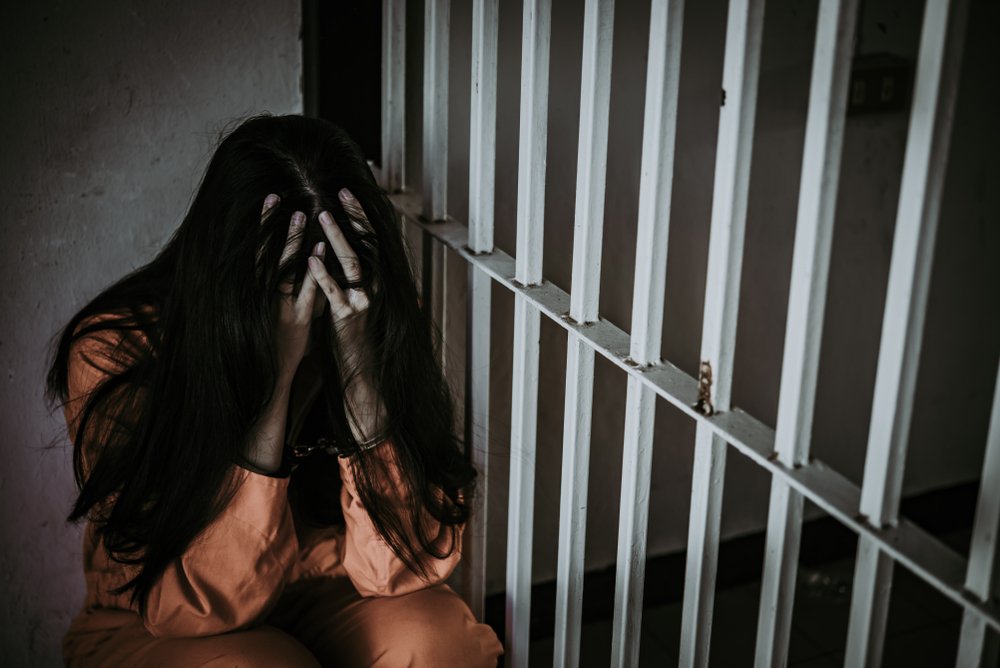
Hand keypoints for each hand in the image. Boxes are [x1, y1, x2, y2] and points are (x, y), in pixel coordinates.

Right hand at [266, 194, 321, 385]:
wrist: (273, 374)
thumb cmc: (276, 340)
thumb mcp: (276, 309)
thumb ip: (282, 288)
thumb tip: (288, 266)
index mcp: (263, 290)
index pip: (261, 252)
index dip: (264, 227)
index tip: (269, 202)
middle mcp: (269, 295)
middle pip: (268, 254)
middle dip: (272, 226)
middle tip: (275, 197)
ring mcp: (283, 306)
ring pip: (286, 268)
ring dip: (292, 242)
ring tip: (299, 215)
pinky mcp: (298, 319)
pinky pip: (307, 291)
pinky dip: (313, 270)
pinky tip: (320, 251)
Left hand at [307, 188, 386, 442]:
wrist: (363, 371)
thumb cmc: (357, 335)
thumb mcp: (359, 300)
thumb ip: (356, 277)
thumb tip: (351, 251)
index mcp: (374, 280)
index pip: (370, 240)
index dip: (360, 215)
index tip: (348, 192)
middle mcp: (372, 287)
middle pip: (365, 244)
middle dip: (354, 217)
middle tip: (341, 192)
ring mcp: (360, 301)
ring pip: (351, 263)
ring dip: (336, 238)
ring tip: (322, 215)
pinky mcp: (346, 318)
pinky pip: (334, 293)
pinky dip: (323, 275)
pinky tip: (310, 257)